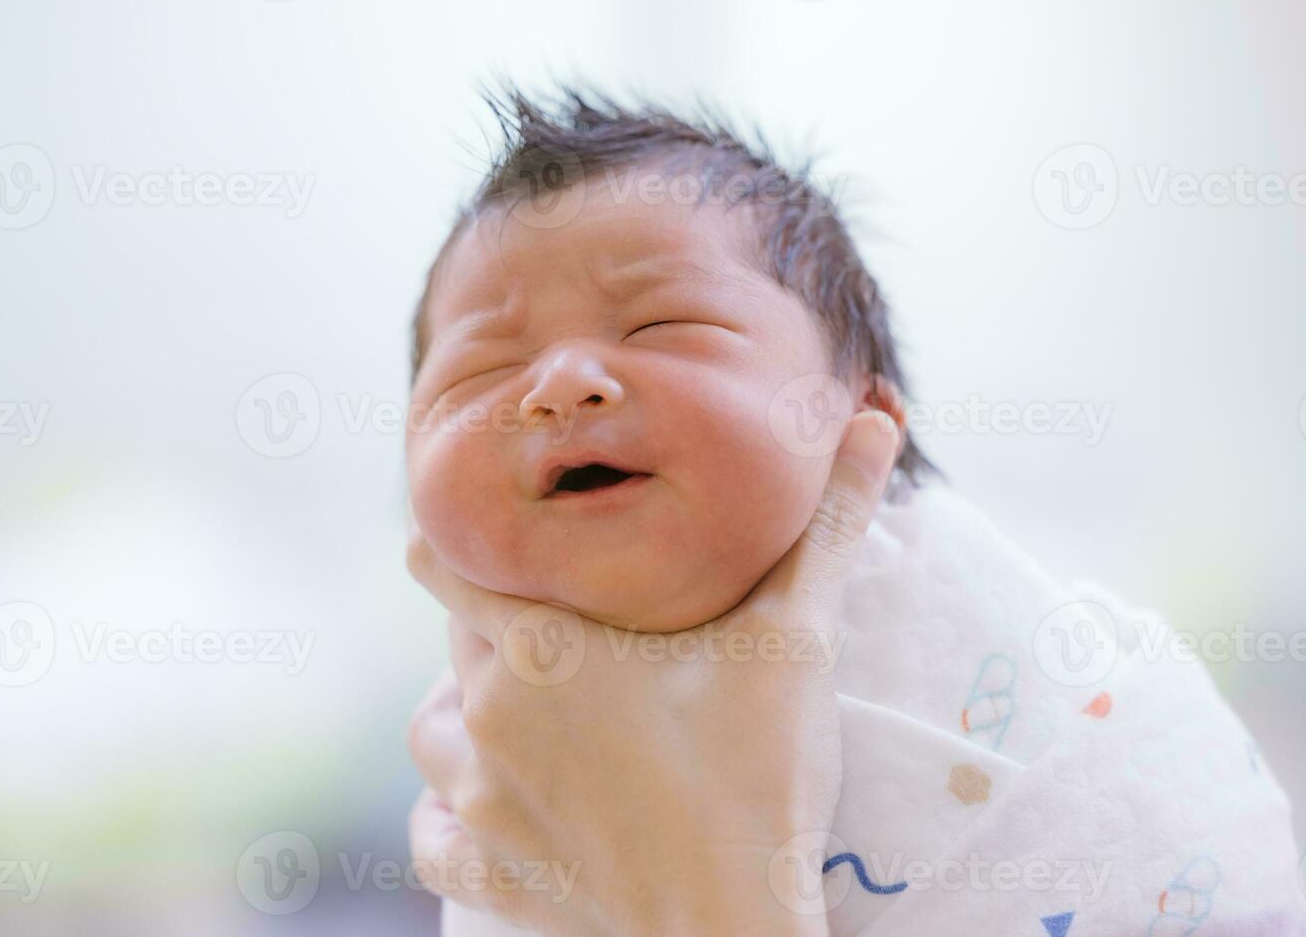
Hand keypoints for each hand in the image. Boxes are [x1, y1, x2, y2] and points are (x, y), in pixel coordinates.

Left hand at [406, 410, 899, 935]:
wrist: (736, 922)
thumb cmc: (759, 773)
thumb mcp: (798, 636)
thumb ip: (830, 525)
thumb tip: (874, 420)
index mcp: (541, 645)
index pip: (457, 568)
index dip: (464, 545)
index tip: (470, 532)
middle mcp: (487, 713)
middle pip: (456, 644)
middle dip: (491, 626)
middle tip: (546, 625)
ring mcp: (480, 800)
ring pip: (431, 730)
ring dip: (459, 711)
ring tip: (506, 707)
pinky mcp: (492, 872)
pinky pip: (432, 836)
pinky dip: (446, 817)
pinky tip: (474, 809)